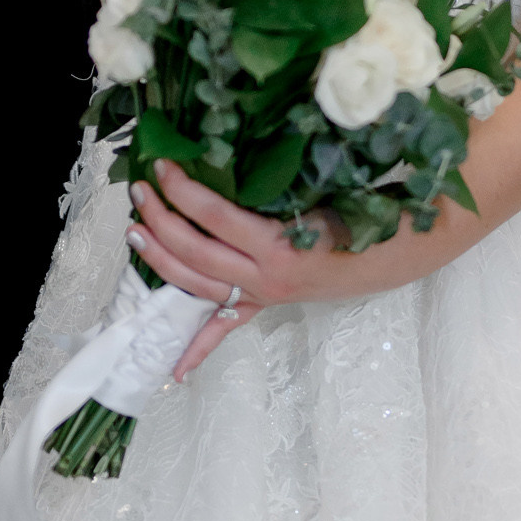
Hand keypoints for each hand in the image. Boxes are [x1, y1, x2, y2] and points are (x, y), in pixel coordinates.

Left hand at [127, 161, 446, 378]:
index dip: (184, 192)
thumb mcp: (315, 192)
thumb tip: (220, 149)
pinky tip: (172, 371)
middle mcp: (265, 276)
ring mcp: (261, 296)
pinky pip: (224, 330)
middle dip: (161, 221)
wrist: (385, 256)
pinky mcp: (262, 306)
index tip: (162, 167)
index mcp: (280, 245)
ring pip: (196, 286)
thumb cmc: (353, 214)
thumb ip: (271, 183)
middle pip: (196, 252)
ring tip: (134, 232)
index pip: (216, 217)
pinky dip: (197, 350)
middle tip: (140, 192)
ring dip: (159, 261)